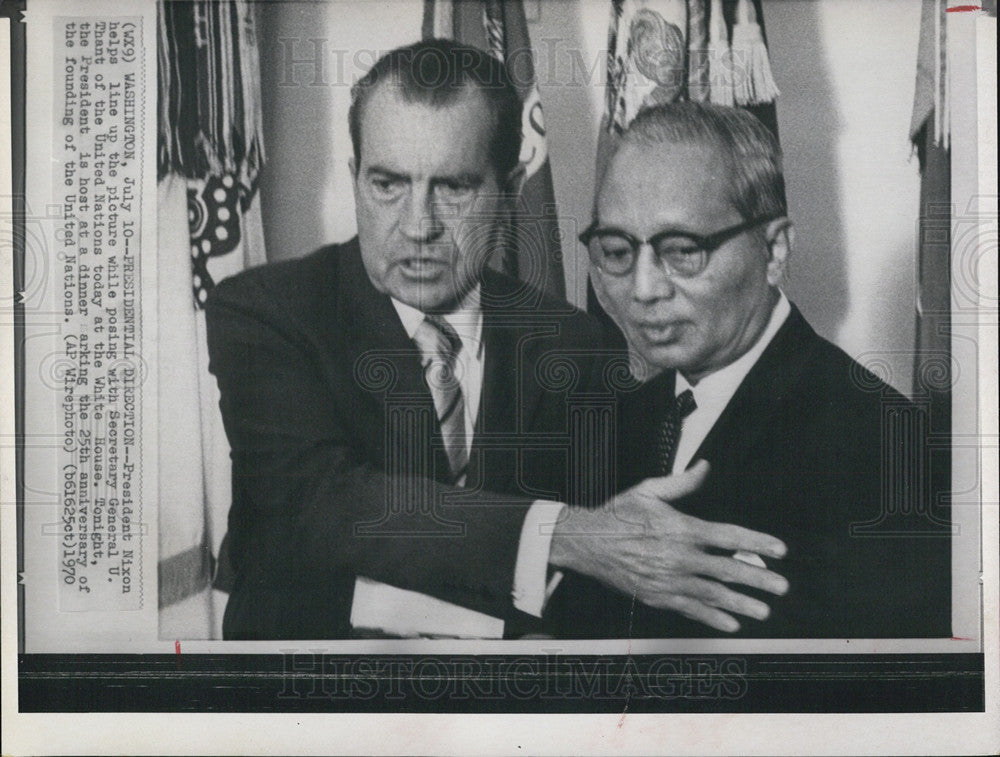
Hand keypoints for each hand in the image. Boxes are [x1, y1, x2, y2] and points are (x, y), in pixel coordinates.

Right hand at [548, 461, 788, 631]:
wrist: (586, 543)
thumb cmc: (617, 515)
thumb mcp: (648, 491)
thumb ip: (682, 483)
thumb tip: (704, 467)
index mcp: (681, 529)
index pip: (728, 537)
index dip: (757, 543)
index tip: (778, 551)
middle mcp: (679, 557)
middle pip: (727, 570)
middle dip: (758, 579)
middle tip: (781, 587)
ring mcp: (669, 580)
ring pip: (713, 594)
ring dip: (741, 603)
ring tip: (763, 611)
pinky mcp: (658, 596)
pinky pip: (690, 609)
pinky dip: (712, 617)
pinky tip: (730, 622)